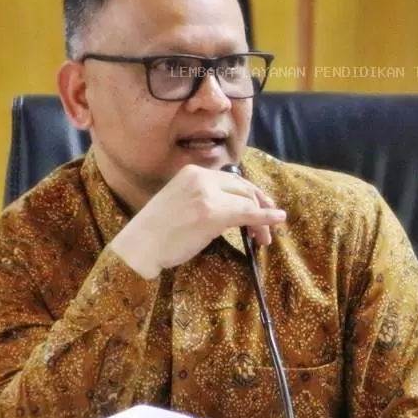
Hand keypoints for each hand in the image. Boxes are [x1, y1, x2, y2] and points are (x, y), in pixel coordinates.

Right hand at [109, 164, 285, 278]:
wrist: (139, 245)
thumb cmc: (157, 230)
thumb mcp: (179, 201)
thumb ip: (203, 197)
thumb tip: (230, 207)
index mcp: (193, 172)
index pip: (232, 180)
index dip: (250, 195)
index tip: (260, 208)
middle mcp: (201, 178)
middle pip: (243, 188)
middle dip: (259, 206)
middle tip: (268, 226)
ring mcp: (207, 195)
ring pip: (247, 202)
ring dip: (261, 220)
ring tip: (265, 237)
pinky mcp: (213, 214)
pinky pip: (247, 214)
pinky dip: (266, 217)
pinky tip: (277, 220)